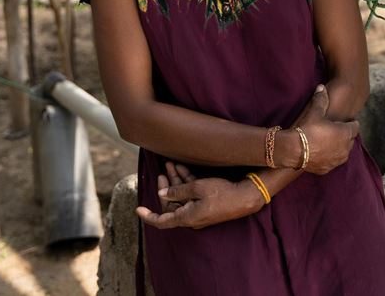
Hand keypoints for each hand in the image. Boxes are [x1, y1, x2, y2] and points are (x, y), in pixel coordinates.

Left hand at [136, 162, 263, 229]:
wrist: (246, 197)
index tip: (138, 209)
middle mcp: (191, 217)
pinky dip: (186, 183)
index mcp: (187, 217)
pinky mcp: (207, 204)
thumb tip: (162, 193)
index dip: (148, 215)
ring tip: (170, 164)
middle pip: (172, 204)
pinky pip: (192, 195)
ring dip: (176, 181)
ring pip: (182, 197)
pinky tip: (182, 168)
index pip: (162, 221)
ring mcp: (199, 211)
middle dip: (165, 187)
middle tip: (161, 172)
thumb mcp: (198, 188)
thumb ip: (178, 191)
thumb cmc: (222, 193)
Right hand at [282, 85, 358, 174]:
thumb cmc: (307, 130)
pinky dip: (331, 157)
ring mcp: (337, 160)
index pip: (355, 127)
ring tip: (331, 142)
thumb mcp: (315, 112)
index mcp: (345, 133)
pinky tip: (323, 152)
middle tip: (337, 130)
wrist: (294, 151)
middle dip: (346, 135)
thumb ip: (321, 99)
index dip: (351, 123)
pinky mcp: (328, 169)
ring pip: (343, 153)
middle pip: (350, 141)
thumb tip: (321, 87)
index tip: (347, 121)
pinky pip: (333, 161)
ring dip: (340, 147)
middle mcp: (345, 148)